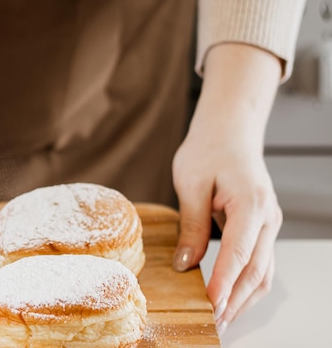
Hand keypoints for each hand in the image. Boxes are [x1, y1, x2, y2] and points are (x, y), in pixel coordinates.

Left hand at [171, 44, 282, 334]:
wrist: (229, 130)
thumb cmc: (209, 149)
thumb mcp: (191, 184)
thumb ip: (191, 225)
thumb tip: (185, 264)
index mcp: (251, 204)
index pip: (239, 254)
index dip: (223, 284)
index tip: (210, 307)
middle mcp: (268, 217)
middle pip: (256, 271)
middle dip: (235, 301)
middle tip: (214, 324)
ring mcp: (269, 223)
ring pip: (263, 271)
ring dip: (243, 298)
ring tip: (221, 319)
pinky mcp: (262, 226)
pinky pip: (259, 262)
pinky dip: (246, 283)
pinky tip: (229, 296)